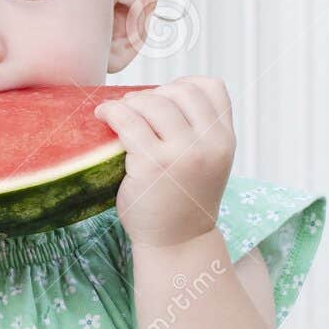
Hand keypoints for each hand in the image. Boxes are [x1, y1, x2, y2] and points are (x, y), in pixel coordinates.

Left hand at [94, 76, 234, 249]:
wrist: (177, 243)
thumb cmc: (184, 201)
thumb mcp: (208, 163)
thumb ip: (199, 131)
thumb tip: (160, 93)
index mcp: (225, 140)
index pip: (212, 88)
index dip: (185, 84)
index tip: (165, 96)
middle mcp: (209, 144)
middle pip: (179, 92)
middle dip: (153, 94)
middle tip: (135, 108)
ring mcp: (182, 154)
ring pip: (154, 102)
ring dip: (131, 101)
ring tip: (119, 112)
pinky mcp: (152, 164)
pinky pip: (128, 120)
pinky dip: (112, 111)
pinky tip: (103, 116)